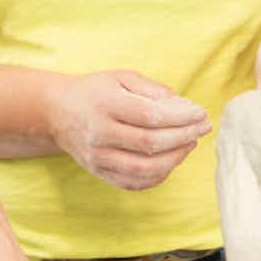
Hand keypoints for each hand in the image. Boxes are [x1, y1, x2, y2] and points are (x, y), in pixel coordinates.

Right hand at [45, 70, 211, 189]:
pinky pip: (134, 182)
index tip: (201, 113)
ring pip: (145, 168)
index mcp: (106, 104)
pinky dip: (158, 176)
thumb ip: (151, 89)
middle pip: (150, 143)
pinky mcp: (99, 173)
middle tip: (203, 128)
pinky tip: (171, 160)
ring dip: (175, 158)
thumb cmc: (95, 90)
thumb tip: (182, 106)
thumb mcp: (121, 77)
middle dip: (184, 136)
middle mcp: (100, 133)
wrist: (57, 111)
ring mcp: (98, 157)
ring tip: (190, 143)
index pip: (150, 116)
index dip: (181, 117)